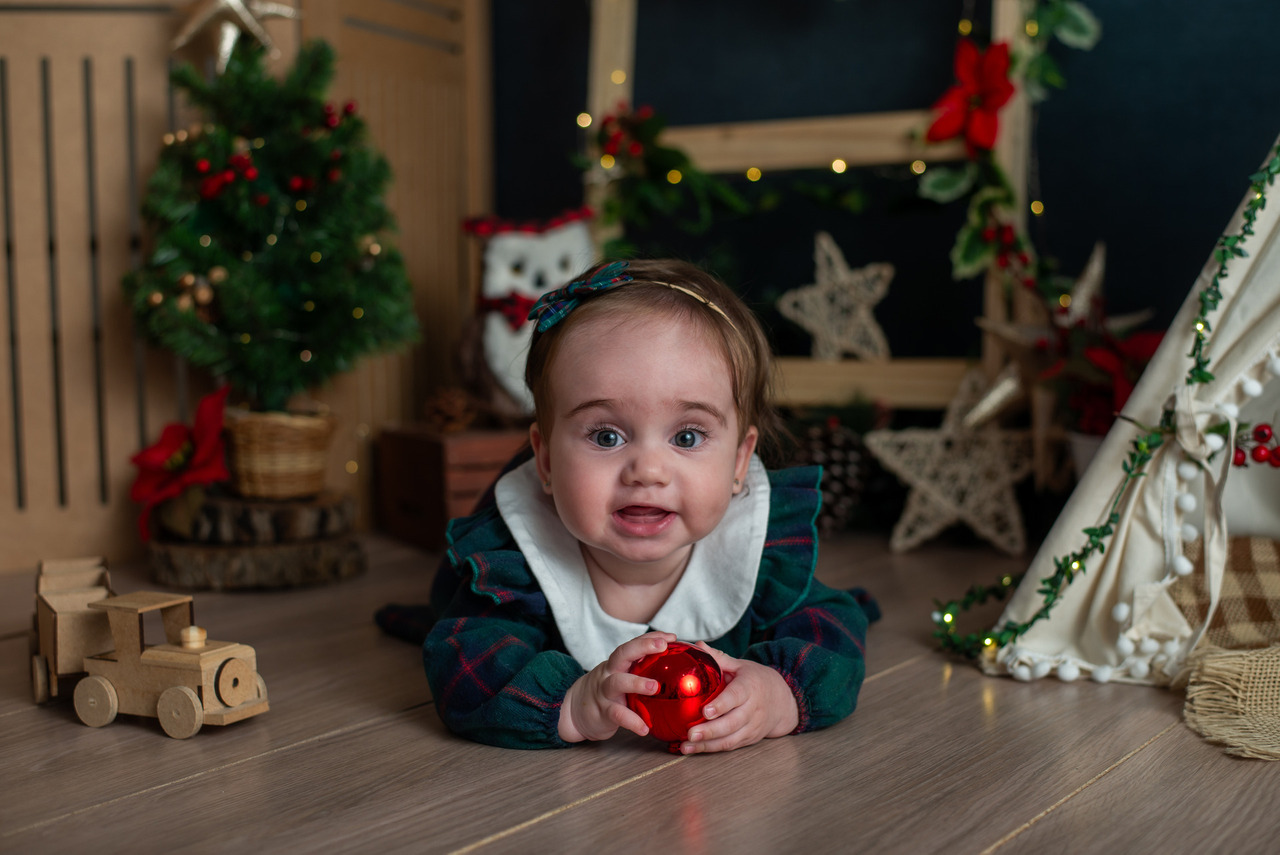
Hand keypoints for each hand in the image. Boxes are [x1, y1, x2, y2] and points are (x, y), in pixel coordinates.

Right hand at [558, 631, 676, 742]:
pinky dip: (632, 722)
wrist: (575, 711)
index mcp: (617, 664)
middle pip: (623, 654)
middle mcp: (609, 673)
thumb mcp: (621, 677)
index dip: (651, 638)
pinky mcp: (602, 712)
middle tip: (662, 646)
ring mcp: (604, 692)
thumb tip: (676, 669)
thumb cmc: (608, 693)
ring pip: (618, 682)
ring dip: (636, 682)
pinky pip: (617, 715)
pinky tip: (645, 729)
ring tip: (655, 687)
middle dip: (643, 647)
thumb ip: (641, 672)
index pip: (633, 644)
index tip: (671, 637)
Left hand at [678, 642, 798, 754]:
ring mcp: (753, 726)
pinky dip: (712, 749)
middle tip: (690, 734)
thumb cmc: (756, 680)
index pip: (736, 696)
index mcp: (750, 687)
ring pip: (731, 739)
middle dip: (710, 730)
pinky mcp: (750, 739)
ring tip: (687, 747)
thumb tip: (697, 646)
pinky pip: (731, 746)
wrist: (783, 701)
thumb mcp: (741, 666)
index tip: (705, 712)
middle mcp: (754, 709)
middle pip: (732, 723)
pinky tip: (694, 750)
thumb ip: (719, 658)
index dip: (721, 705)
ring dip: (708, 745)